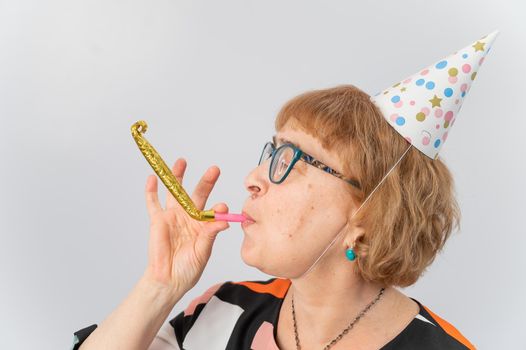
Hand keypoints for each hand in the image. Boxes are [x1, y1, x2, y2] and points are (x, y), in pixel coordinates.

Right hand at [141, 158, 229, 294]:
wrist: (169, 279)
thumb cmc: (188, 268)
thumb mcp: (203, 251)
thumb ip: (211, 234)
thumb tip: (224, 220)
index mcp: (204, 224)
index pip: (213, 210)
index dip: (218, 207)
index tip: (222, 206)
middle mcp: (189, 217)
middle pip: (197, 194)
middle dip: (206, 181)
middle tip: (214, 170)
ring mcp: (173, 217)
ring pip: (175, 192)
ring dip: (178, 176)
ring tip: (182, 162)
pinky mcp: (158, 220)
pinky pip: (153, 203)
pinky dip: (151, 190)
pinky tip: (152, 178)